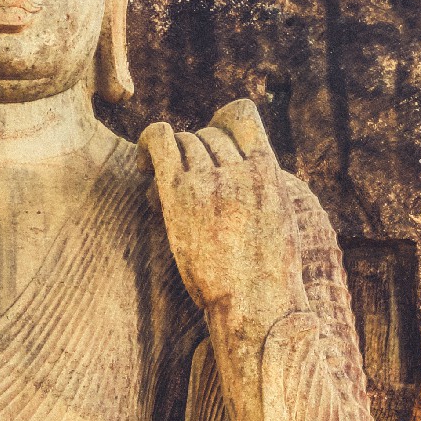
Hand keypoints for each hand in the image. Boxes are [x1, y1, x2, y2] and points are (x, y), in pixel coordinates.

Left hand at [141, 98, 314, 342]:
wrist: (258, 304)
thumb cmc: (266, 278)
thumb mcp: (277, 222)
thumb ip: (258, 193)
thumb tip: (237, 178)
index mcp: (269, 173)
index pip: (242, 116)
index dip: (221, 122)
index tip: (211, 141)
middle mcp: (241, 169)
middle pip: (208, 134)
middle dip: (194, 151)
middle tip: (185, 183)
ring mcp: (211, 180)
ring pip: (184, 141)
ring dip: (172, 158)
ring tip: (163, 185)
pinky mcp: (181, 194)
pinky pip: (159, 142)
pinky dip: (148, 142)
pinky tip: (143, 163)